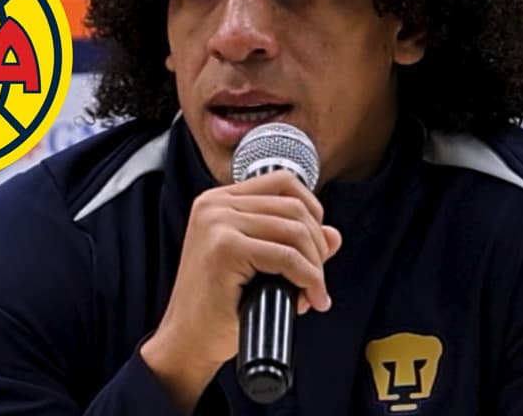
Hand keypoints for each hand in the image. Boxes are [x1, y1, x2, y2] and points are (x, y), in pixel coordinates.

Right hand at [140, 169, 341, 410]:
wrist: (188, 339)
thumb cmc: (220, 305)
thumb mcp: (260, 265)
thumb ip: (293, 243)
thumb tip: (334, 235)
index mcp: (219, 200)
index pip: (283, 182)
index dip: (312, 210)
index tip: (316, 246)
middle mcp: (215, 204)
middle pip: (294, 207)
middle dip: (317, 246)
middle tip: (316, 280)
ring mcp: (217, 223)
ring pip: (295, 231)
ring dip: (315, 266)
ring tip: (313, 292)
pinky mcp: (224, 248)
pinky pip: (286, 257)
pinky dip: (308, 279)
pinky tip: (310, 298)